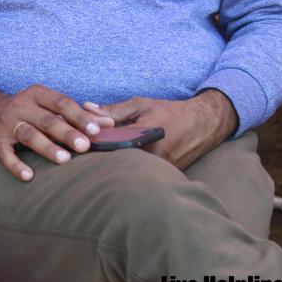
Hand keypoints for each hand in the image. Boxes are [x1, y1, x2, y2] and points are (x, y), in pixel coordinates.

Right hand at [0, 85, 108, 180]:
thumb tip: (109, 124)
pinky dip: (16, 165)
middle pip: (46, 119)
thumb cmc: (28, 111)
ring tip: (64, 159)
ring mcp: (6, 123)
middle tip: (84, 146)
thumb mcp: (49, 107)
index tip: (96, 130)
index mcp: (37, 94)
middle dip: (66, 132)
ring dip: (47, 147)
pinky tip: (29, 176)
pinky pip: (5, 154)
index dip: (79, 116)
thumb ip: (78, 115)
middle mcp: (20, 105)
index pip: (61, 103)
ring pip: (28, 134)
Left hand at [90, 89, 237, 170]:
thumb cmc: (169, 112)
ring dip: (112, 165)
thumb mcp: (141, 105)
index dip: (93, 142)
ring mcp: (159, 168)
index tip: (78, 142)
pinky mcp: (163, 177)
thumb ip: (113, 110)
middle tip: (82, 155)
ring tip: (96, 163)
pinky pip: (138, 175)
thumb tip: (86, 108)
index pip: (111, 141)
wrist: (203, 125)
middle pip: (117, 159)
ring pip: (127, 170)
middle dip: (100, 157)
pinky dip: (126, 170)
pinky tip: (116, 168)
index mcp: (146, 133)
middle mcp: (153, 154)